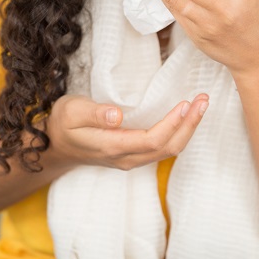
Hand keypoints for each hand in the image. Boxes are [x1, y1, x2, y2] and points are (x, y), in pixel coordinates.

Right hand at [46, 93, 208, 170]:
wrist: (54, 147)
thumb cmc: (62, 124)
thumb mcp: (71, 112)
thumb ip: (93, 114)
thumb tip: (117, 115)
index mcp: (113, 147)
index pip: (152, 140)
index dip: (172, 124)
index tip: (186, 104)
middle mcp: (126, 158)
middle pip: (167, 147)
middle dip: (189, 125)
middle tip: (204, 100)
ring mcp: (131, 159)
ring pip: (168, 150)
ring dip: (187, 128)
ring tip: (201, 105)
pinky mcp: (134, 155)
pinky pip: (163, 147)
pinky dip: (179, 131)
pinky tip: (185, 116)